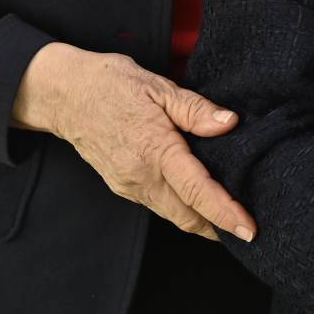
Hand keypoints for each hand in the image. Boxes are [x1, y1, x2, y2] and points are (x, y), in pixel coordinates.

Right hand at [12, 43, 255, 241]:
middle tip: (248, 229)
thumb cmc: (112, 84)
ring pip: (172, 215)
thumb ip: (195, 109)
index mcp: (154, 150)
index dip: (225, 213)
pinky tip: (198, 200)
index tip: (248, 230)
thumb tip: (229, 122)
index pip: (197, 191)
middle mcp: (140, 176)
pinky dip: (182, 209)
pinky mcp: (121, 186)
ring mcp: (128, 185)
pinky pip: (158, 205)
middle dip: (219, 228)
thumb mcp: (158, 86)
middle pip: (187, 216)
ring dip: (201, 222)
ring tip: (230, 218)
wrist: (64, 94)